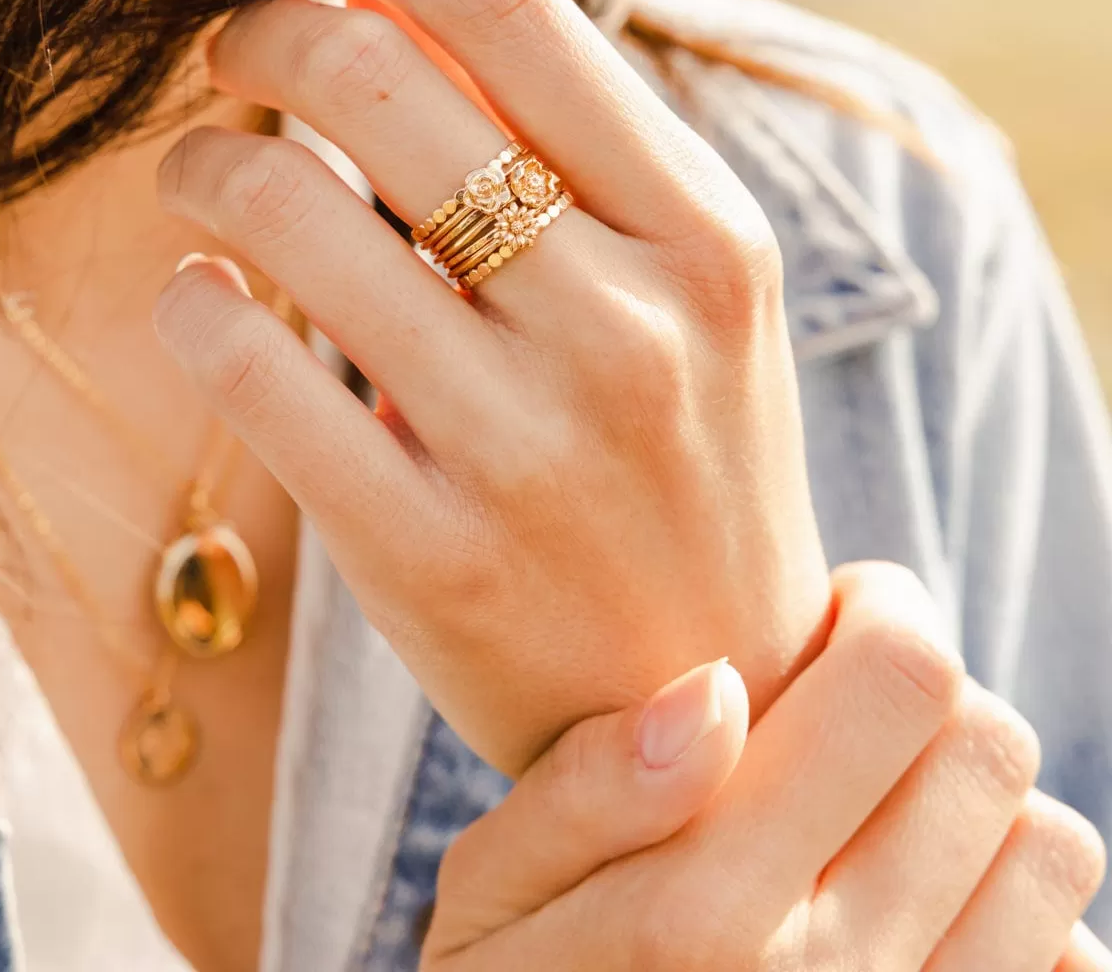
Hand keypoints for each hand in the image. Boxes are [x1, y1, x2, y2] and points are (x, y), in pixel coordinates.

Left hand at [154, 0, 829, 772]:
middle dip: (268, 34)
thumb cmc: (687, 475)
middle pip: (377, 85)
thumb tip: (393, 1)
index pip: (517, 15)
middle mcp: (631, 329)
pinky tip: (206, 296)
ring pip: (290, 215)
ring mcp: (530, 450)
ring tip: (207, 173)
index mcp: (711, 242)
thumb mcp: (688, 299)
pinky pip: (253, 376)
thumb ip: (567, 150)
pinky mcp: (432, 556)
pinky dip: (196, 305)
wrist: (710, 690)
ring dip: (209, 161)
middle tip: (238, 49)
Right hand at [425, 563, 1109, 970]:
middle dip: (928, 686)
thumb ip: (587, 790)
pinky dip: (1010, 906)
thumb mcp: (490, 896)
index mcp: (705, 911)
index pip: (899, 684)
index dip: (883, 608)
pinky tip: (914, 899)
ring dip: (972, 793)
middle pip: (987, 746)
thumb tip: (715, 687)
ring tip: (877, 796)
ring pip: (1049, 845)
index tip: (831, 610)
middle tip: (845, 697)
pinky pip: (1069, 963)